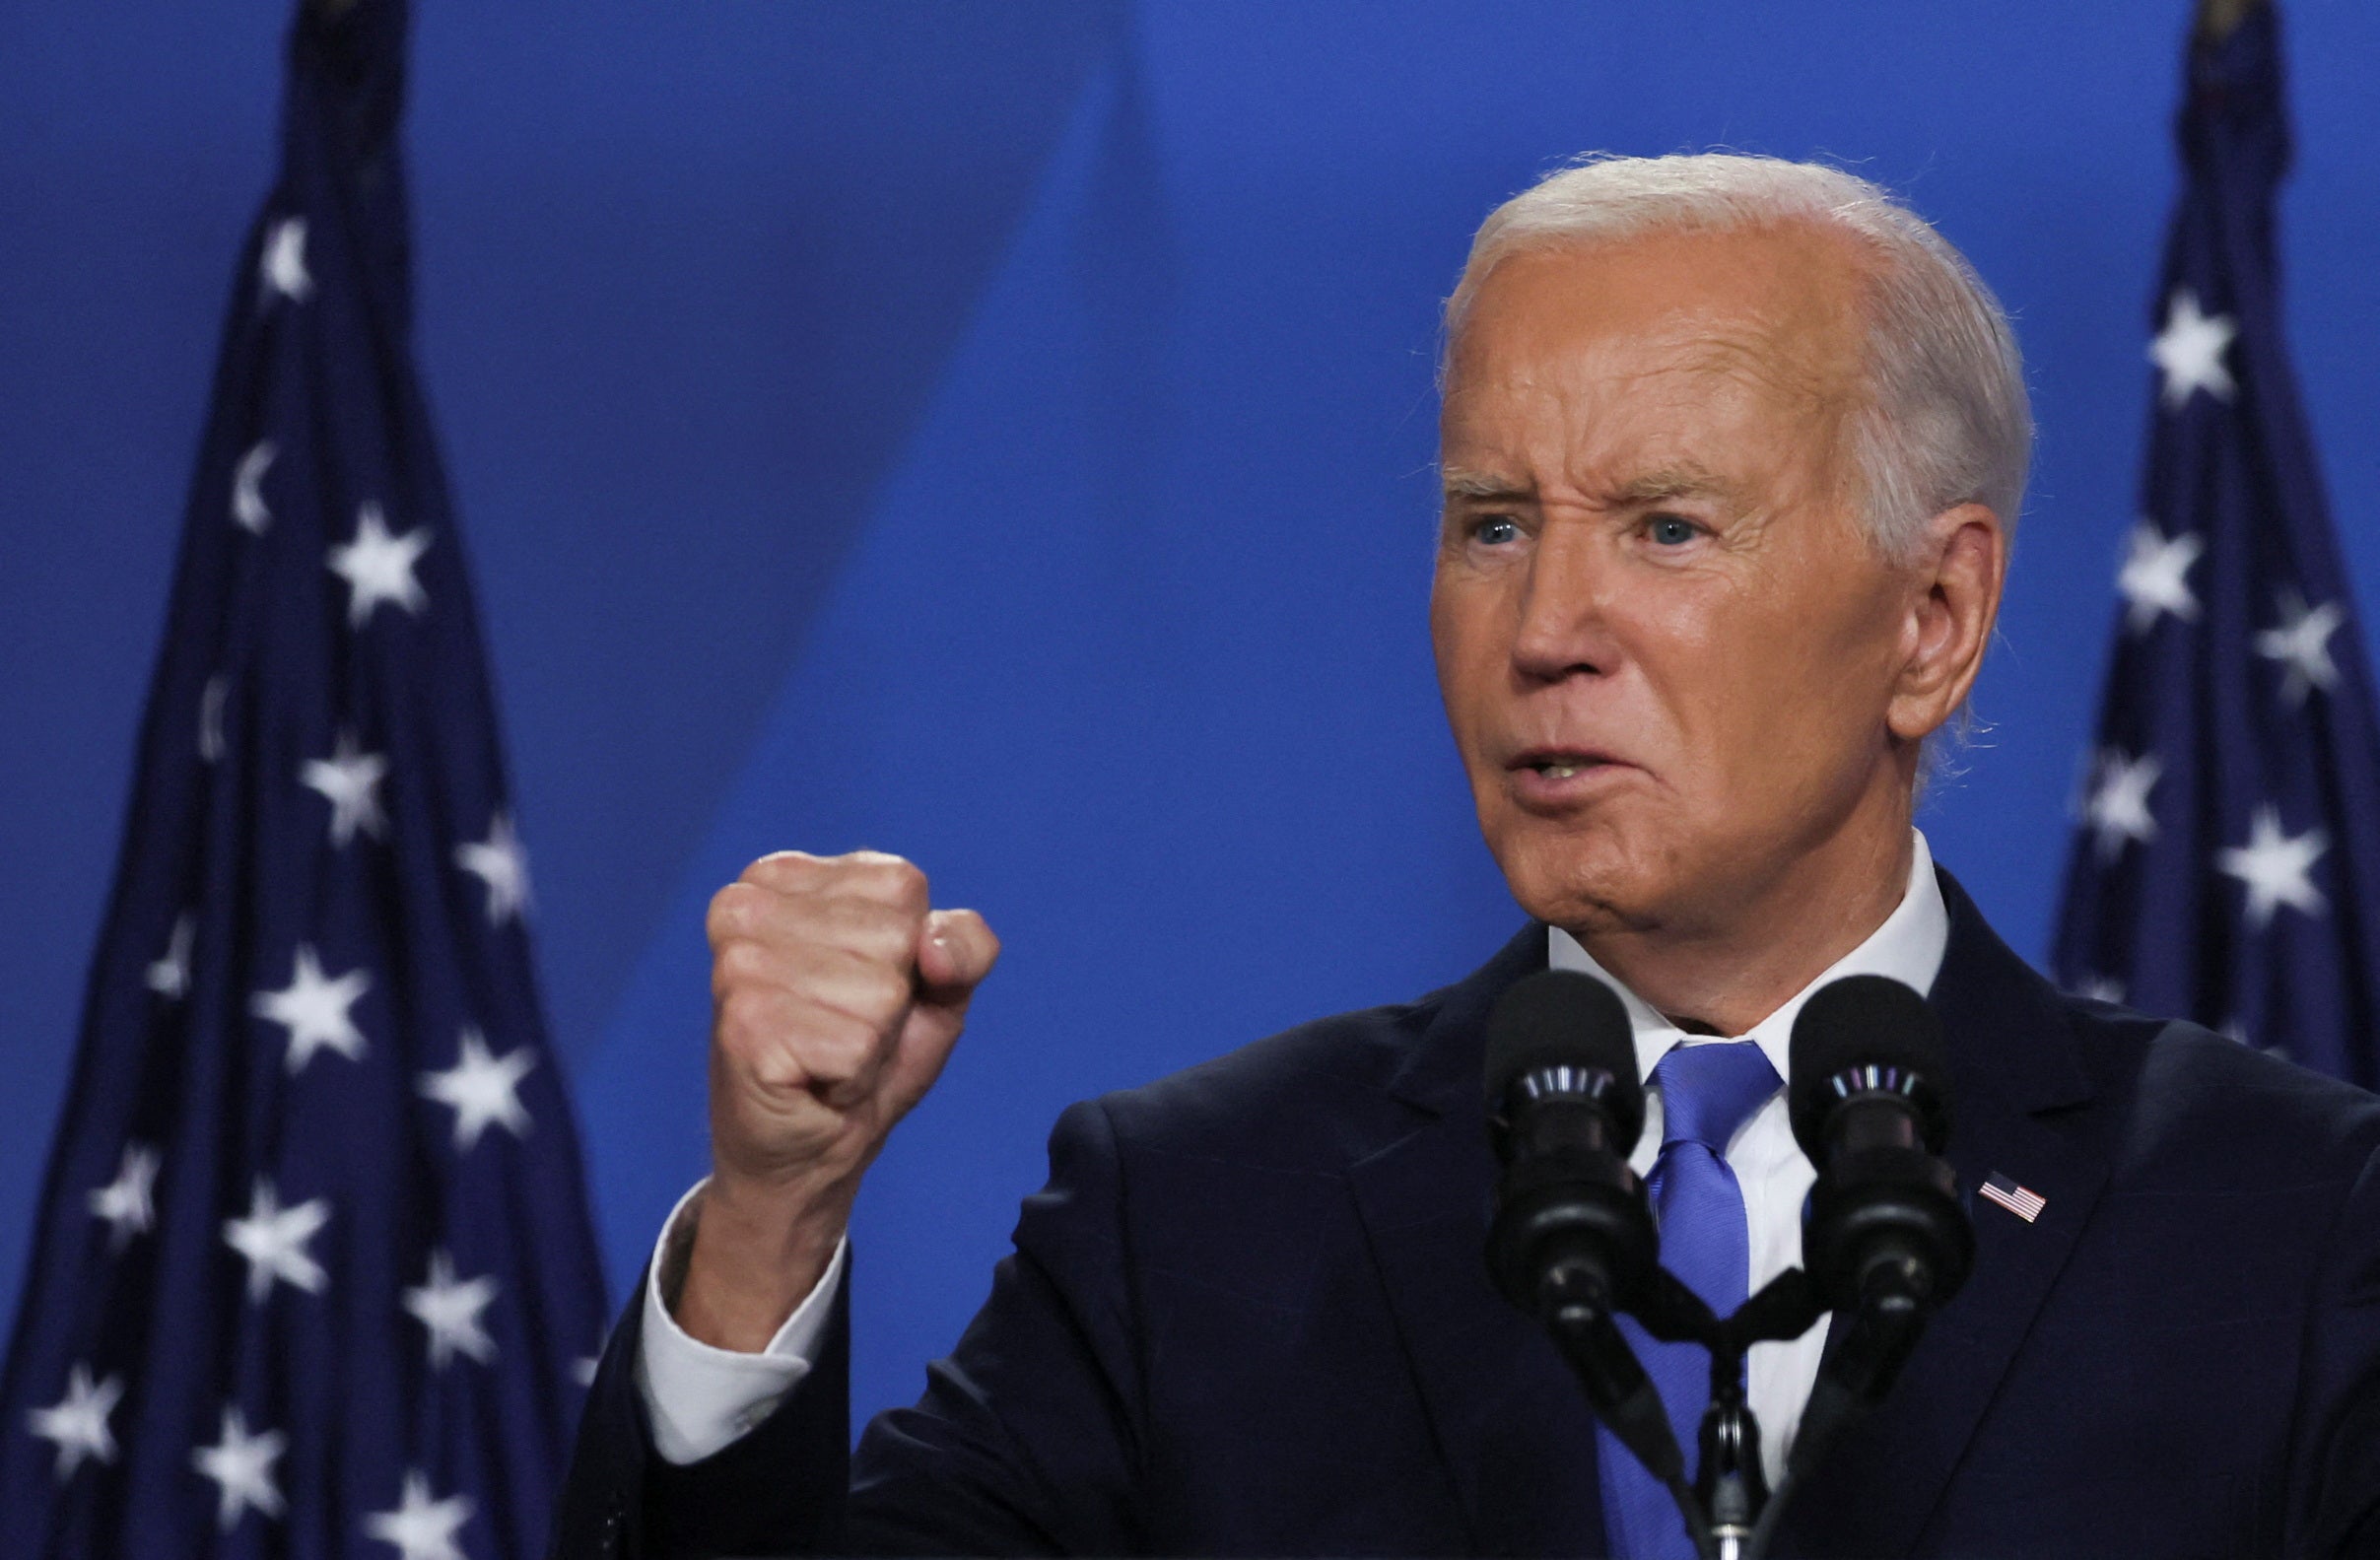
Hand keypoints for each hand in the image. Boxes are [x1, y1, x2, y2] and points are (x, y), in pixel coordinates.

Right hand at [676, 850, 999, 1349]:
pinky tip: (816, 1081)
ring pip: (880, 993)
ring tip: (829, 1054)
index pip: (902, 885)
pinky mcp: (744, 1024)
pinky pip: (856, 1044)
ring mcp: (740, 964)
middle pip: (894, 937)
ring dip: (872, 1042)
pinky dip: (854, 1076)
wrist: (811, 1150)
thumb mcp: (938, 986)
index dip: (911, 952)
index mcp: (789, 875)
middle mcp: (749, 905)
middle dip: (890, 1000)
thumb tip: (933, 949)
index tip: (863, 985)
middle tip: (845, 1029)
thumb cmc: (865, 1055)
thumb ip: (965, 944)